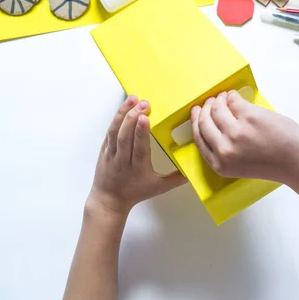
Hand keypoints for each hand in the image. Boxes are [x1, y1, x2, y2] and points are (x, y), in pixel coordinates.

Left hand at [88, 95, 186, 216]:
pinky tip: (123, 108)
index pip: (138, 148)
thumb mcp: (158, 188)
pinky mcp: (105, 150)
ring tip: (132, 99)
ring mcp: (111, 154)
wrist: (110, 200)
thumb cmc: (136, 192)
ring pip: (115, 132)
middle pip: (125, 137)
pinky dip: (116, 119)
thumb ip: (176, 179)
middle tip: (143, 103)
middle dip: (133, 117)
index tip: (145, 118)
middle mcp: (123, 160)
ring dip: (123, 114)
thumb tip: (193, 169)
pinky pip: (109, 132)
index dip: (141, 132)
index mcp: (137, 168)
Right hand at [190, 91, 298, 184]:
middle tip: (208, 102)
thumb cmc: (274, 164)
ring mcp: (236, 132)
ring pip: (217, 109)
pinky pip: (234, 101)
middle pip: (204, 122)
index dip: (196, 123)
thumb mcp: (240, 165)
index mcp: (220, 164)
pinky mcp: (250, 117)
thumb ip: (225, 149)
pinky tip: (235, 96)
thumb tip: (215, 123)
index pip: (199, 139)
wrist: (298, 163)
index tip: (197, 113)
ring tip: (224, 97)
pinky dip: (232, 96)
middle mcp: (224, 149)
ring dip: (218, 100)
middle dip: (205, 109)